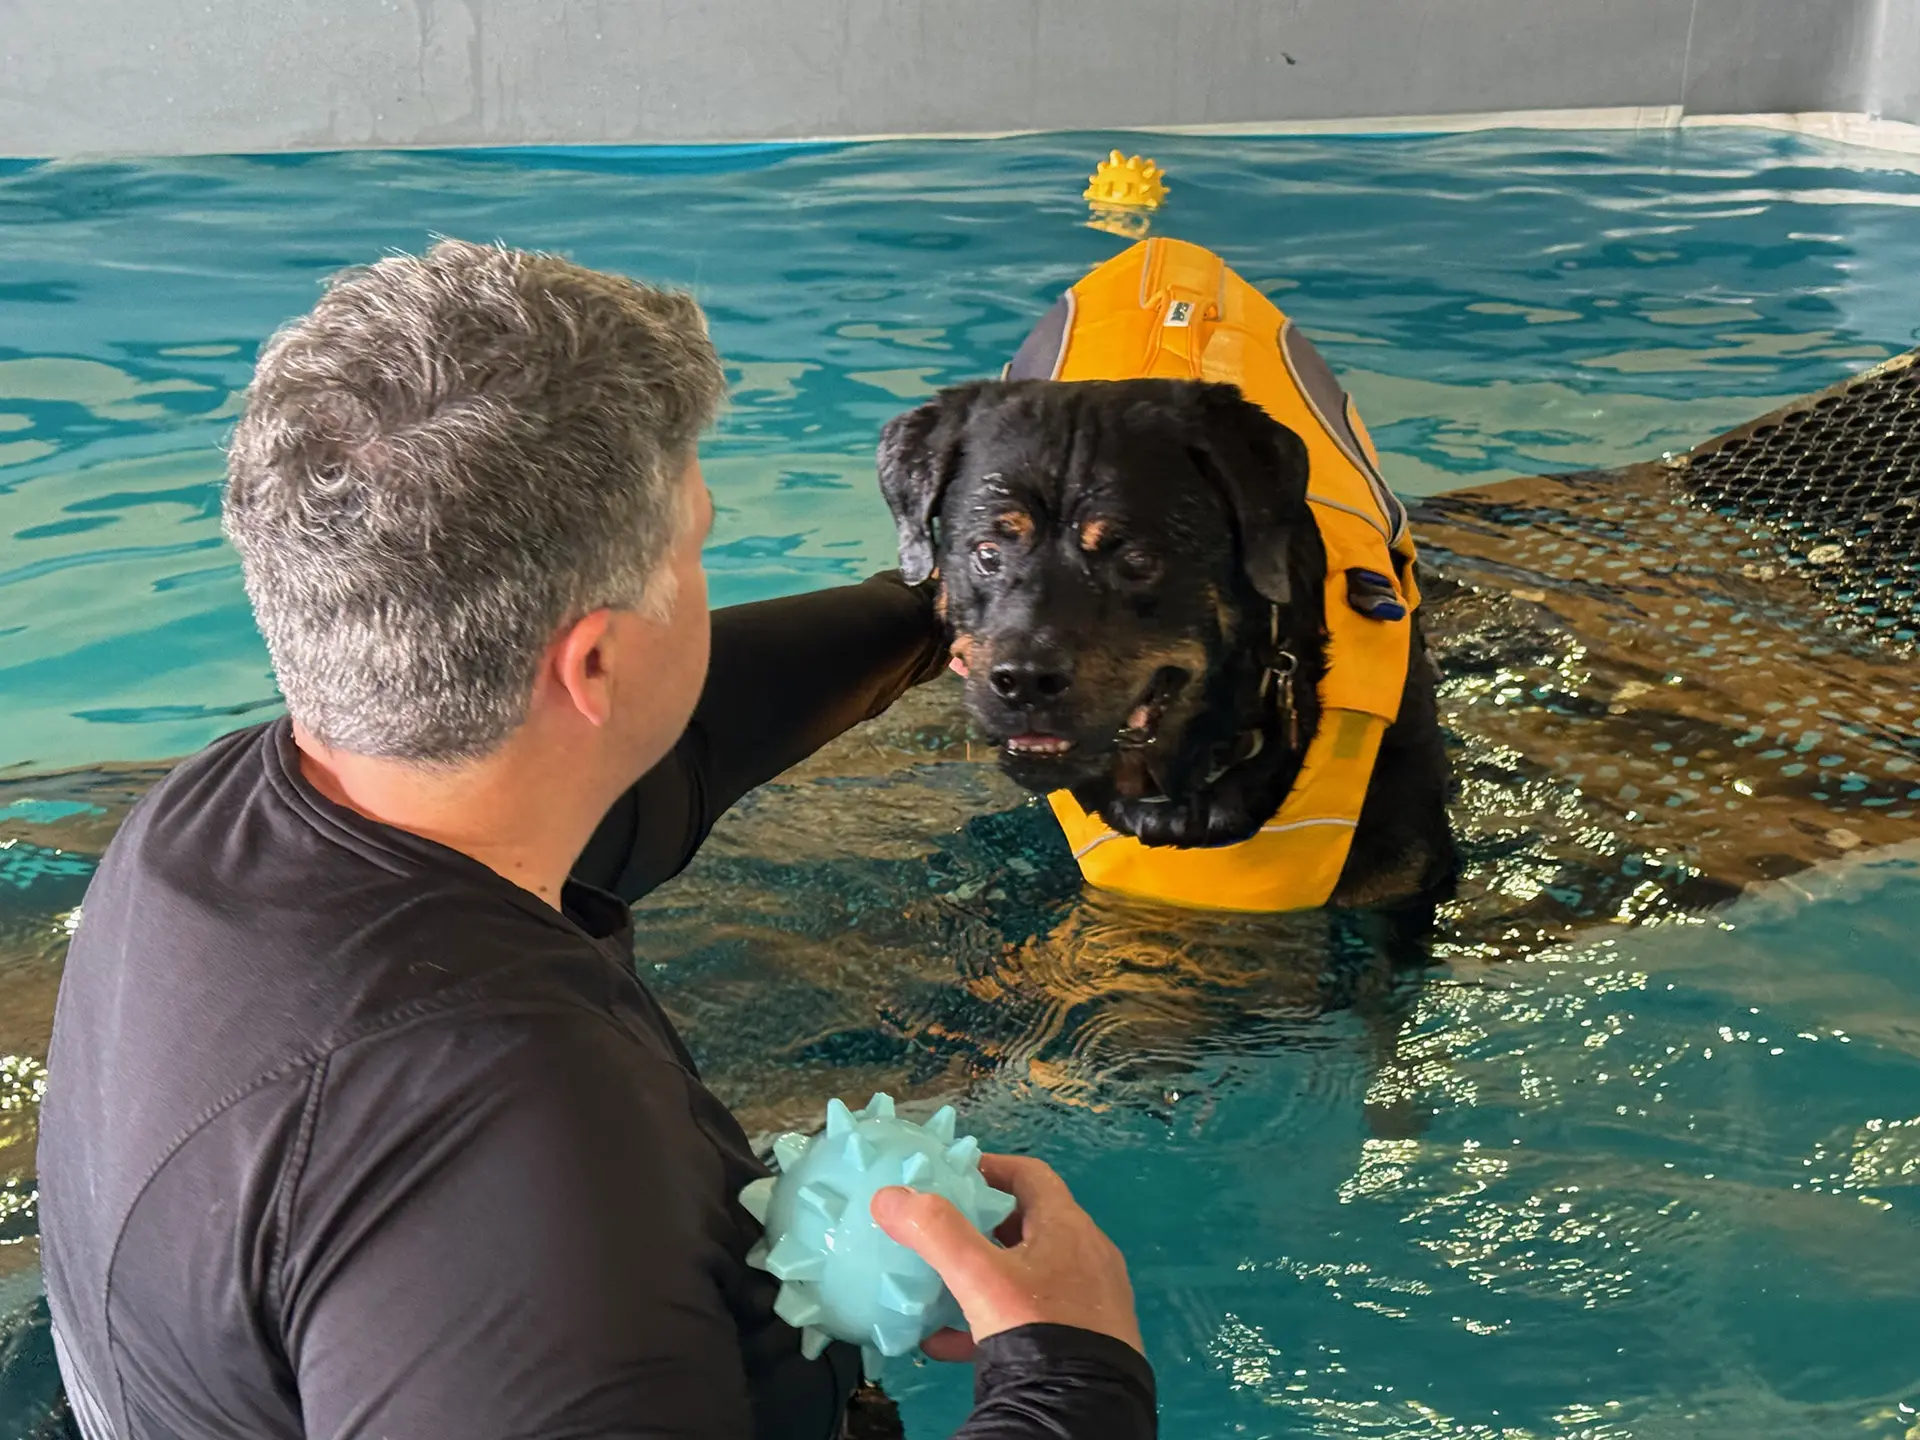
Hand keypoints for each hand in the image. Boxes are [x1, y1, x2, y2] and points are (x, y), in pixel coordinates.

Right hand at [870, 1154, 1143, 1361]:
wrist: (1084, 1408)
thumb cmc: (1036, 1326)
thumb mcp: (979, 1277)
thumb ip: (935, 1233)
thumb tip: (889, 1197)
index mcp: (1068, 1227)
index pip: (1031, 1175)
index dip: (992, 1169)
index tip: (955, 1175)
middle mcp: (1087, 1255)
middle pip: (1030, 1224)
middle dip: (983, 1227)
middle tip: (944, 1234)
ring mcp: (1090, 1299)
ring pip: (1031, 1274)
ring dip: (987, 1277)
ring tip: (943, 1289)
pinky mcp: (1087, 1338)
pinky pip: (1036, 1316)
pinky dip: (995, 1319)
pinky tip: (950, 1342)